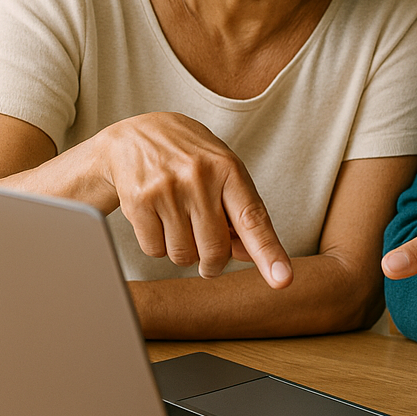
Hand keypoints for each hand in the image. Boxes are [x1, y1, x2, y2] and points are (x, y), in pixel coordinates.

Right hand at [95, 112, 290, 287]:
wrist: (133, 135)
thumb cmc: (189, 159)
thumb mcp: (222, 172)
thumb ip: (240, 211)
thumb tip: (250, 256)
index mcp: (228, 168)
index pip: (253, 219)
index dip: (269, 253)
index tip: (283, 280)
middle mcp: (199, 177)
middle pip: (215, 250)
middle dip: (213, 262)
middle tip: (209, 258)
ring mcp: (167, 189)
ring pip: (183, 255)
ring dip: (184, 252)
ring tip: (180, 224)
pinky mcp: (139, 201)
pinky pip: (155, 250)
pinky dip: (159, 245)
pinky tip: (158, 220)